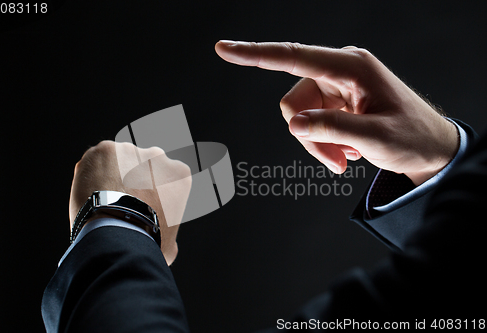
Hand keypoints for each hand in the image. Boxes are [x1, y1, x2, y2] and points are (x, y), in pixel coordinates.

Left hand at [70, 141, 191, 264]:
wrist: (119, 234)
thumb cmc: (147, 241)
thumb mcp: (171, 240)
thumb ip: (169, 229)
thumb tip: (166, 243)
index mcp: (179, 174)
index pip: (168, 178)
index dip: (154, 193)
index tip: (144, 205)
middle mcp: (159, 156)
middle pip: (144, 165)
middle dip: (134, 179)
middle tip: (122, 202)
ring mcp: (131, 150)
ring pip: (119, 160)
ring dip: (113, 175)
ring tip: (102, 199)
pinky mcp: (106, 149)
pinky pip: (97, 159)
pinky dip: (91, 173)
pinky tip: (90, 193)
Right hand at [215, 40, 458, 184]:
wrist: (430, 148)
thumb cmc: (411, 137)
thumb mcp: (375, 138)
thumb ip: (332, 129)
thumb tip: (293, 124)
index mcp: (351, 66)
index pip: (294, 57)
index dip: (255, 54)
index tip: (224, 49)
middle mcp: (339, 71)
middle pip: (294, 101)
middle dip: (308, 136)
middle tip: (335, 161)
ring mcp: (335, 87)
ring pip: (299, 116)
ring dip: (316, 144)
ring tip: (344, 160)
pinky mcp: (335, 102)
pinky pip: (310, 123)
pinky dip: (322, 143)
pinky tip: (347, 152)